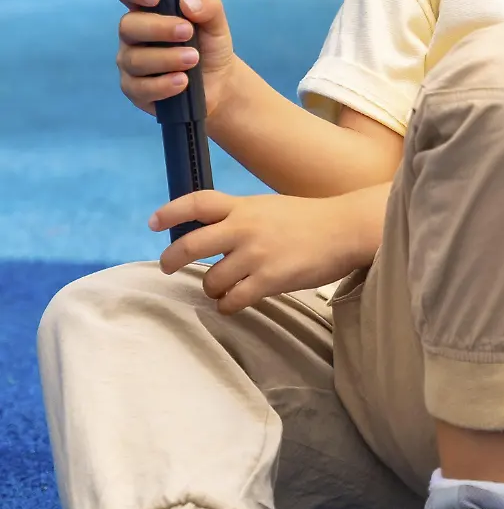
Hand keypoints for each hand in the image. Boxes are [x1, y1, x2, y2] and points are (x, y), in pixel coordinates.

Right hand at [114, 0, 238, 122]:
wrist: (219, 81)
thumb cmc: (209, 44)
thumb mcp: (216, 21)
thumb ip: (208, 5)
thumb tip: (187, 3)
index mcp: (148, 9)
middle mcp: (133, 34)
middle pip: (127, 26)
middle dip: (159, 28)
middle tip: (188, 32)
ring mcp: (130, 63)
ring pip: (134, 59)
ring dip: (167, 58)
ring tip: (193, 59)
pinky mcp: (135, 90)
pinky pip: (139, 88)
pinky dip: (163, 84)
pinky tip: (182, 81)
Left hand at [153, 189, 377, 313]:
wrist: (345, 230)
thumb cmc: (308, 220)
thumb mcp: (269, 207)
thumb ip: (239, 217)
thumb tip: (209, 234)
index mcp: (244, 206)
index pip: (198, 202)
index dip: (171, 212)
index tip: (153, 223)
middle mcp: (245, 228)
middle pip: (191, 245)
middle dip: (172, 260)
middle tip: (168, 268)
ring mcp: (256, 255)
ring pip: (211, 280)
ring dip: (212, 288)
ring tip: (225, 288)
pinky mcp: (269, 280)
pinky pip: (231, 301)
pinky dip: (228, 305)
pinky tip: (236, 301)